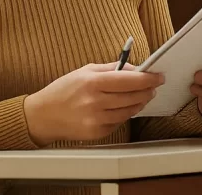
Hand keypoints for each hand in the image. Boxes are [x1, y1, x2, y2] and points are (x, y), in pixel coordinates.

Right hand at [22, 63, 163, 146]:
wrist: (42, 116)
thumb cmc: (64, 89)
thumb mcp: (86, 71)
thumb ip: (113, 68)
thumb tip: (137, 68)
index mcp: (93, 83)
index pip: (131, 80)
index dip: (149, 79)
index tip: (159, 76)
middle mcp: (95, 102)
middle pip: (134, 96)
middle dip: (148, 90)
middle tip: (153, 86)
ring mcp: (96, 120)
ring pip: (130, 111)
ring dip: (140, 103)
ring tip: (142, 96)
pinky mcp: (96, 133)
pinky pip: (119, 122)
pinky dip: (125, 114)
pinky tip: (124, 107)